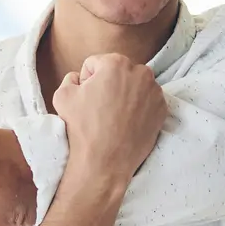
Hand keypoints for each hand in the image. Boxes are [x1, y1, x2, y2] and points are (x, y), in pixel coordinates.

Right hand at [55, 53, 167, 186]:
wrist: (105, 162)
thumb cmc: (83, 128)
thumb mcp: (62, 96)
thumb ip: (70, 78)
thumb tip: (79, 78)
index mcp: (116, 64)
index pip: (96, 63)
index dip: (87, 80)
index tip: (87, 97)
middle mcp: (141, 72)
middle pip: (118, 72)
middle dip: (109, 84)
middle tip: (100, 107)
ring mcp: (155, 92)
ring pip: (135, 86)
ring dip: (125, 94)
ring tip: (114, 116)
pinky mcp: (162, 109)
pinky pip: (147, 101)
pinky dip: (138, 108)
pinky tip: (127, 122)